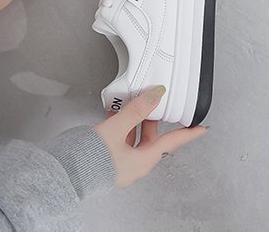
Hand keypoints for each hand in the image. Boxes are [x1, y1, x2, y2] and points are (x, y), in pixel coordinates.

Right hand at [93, 85, 207, 186]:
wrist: (66, 174)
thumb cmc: (91, 160)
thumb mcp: (118, 129)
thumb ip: (137, 110)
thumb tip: (156, 95)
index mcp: (143, 161)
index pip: (172, 143)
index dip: (188, 133)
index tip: (201, 128)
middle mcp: (134, 164)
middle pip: (151, 138)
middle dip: (153, 119)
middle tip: (155, 103)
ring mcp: (121, 163)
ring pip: (135, 138)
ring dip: (135, 120)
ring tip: (131, 103)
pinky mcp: (108, 159)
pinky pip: (120, 139)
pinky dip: (121, 125)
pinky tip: (114, 114)